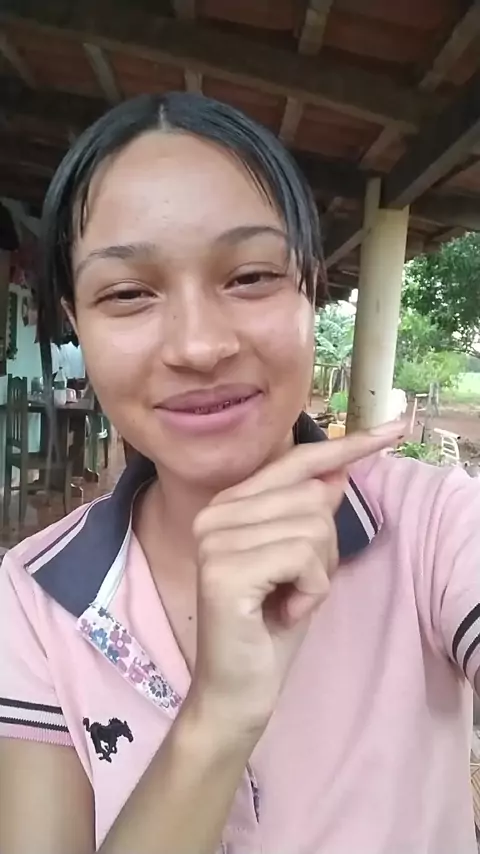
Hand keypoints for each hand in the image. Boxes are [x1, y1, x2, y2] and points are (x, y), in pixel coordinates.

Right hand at [190, 421, 402, 737]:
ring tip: (287, 601)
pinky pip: (304, 556)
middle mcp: (215, 513)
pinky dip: (311, 591)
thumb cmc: (269, 626)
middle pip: (314, 497)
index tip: (393, 431)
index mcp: (229, 505)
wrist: (237, 690)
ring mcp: (215, 540)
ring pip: (314, 526)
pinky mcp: (224, 569)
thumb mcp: (300, 561)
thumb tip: (339, 469)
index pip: (297, 461)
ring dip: (318, 574)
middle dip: (325, 549)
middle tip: (295, 588)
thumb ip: (308, 512)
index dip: (347, 446)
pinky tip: (283, 613)